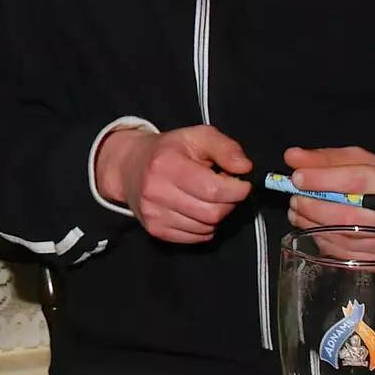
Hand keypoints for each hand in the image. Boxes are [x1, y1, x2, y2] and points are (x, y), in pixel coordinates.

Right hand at [96, 125, 252, 243]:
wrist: (130, 165)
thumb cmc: (169, 149)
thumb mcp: (197, 136)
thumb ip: (225, 148)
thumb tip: (245, 168)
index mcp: (166, 164)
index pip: (214, 190)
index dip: (237, 189)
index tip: (241, 183)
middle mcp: (155, 191)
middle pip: (213, 213)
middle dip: (228, 203)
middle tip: (223, 189)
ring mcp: (153, 213)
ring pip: (206, 228)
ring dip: (216, 215)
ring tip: (207, 197)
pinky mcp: (155, 229)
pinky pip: (196, 238)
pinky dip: (204, 227)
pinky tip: (196, 209)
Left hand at [284, 146, 374, 242]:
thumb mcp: (360, 162)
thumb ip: (325, 158)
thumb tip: (292, 158)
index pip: (359, 180)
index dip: (324, 179)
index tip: (297, 178)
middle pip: (350, 214)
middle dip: (314, 206)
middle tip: (295, 198)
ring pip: (345, 236)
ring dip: (312, 224)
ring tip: (298, 211)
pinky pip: (345, 254)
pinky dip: (322, 239)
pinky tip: (312, 227)